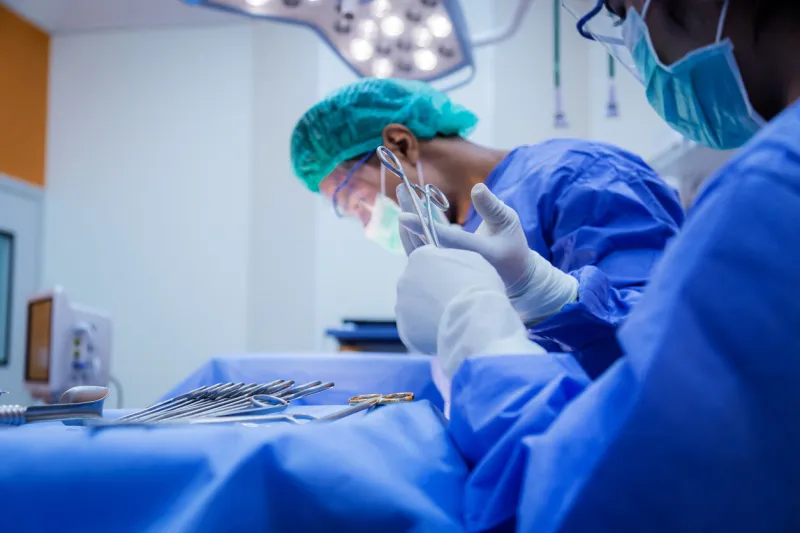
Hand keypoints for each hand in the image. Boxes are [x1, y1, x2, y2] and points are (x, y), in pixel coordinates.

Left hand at [395, 246, 506, 355]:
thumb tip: (449, 266)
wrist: (474, 324)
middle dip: (431, 290)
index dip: (442, 270)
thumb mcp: (473, 260)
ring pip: (414, 307)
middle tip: (452, 301)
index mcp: (420, 257)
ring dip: (427, 311)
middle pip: (417, 283)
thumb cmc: (478, 288)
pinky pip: (416, 329)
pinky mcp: (405, 330)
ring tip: (450, 320)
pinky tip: (444, 333)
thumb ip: (454, 259)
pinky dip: (426, 331)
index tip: (454, 280)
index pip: (426, 259)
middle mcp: (405, 279)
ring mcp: (402, 306)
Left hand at [399, 183, 577, 323]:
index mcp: (478, 256)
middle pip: (425, 242)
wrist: (509, 277)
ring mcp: (446, 272)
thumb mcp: (509, 223)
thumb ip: (492, 207)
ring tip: (403, 194)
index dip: (423, 227)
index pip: (445, 241)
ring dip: (408, 222)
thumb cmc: (510, 245)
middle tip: (402, 189)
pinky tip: (408, 211)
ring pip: (418, 248)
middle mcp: (458, 267)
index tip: (404, 215)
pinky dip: (411, 232)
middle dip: (411, 215)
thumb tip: (476, 188)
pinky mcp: (438, 271)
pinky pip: (419, 252)